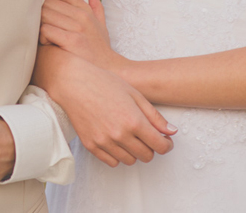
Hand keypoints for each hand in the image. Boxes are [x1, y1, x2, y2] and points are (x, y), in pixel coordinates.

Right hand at [37, 46, 175, 167]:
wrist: (74, 83)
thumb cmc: (104, 83)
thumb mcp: (135, 94)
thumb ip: (155, 116)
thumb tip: (171, 132)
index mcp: (134, 121)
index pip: (160, 146)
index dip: (167, 145)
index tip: (166, 141)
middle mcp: (120, 135)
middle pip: (147, 156)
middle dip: (152, 148)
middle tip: (149, 136)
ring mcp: (104, 142)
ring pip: (130, 161)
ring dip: (135, 152)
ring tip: (131, 136)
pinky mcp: (91, 146)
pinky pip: (112, 162)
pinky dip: (119, 155)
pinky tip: (118, 141)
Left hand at [40, 0, 117, 70]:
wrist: (110, 71)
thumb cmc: (101, 49)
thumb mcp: (101, 24)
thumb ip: (95, 5)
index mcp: (85, 9)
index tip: (48, 9)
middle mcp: (82, 15)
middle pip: (47, 1)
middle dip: (40, 13)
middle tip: (43, 26)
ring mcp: (77, 27)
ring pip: (44, 15)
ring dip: (39, 26)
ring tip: (45, 37)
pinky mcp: (72, 41)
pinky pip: (46, 30)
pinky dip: (42, 38)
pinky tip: (48, 45)